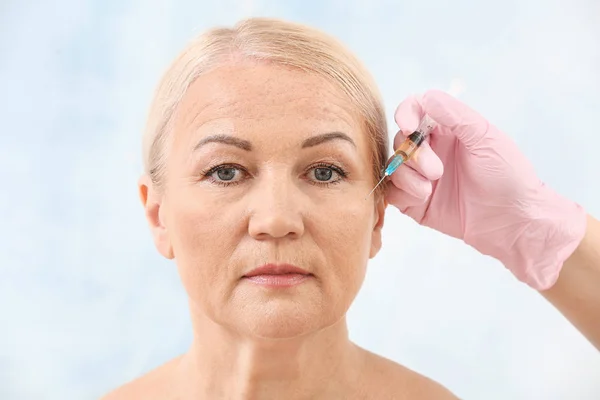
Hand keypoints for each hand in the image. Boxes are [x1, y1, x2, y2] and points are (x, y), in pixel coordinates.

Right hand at [386, 90, 586, 289]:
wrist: (513, 221)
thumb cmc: (508, 176)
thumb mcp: (485, 137)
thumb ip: (454, 115)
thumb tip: (426, 98)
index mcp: (447, 130)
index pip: (415, 110)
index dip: (406, 114)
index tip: (409, 127)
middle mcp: (432, 151)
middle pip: (400, 140)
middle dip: (413, 154)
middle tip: (436, 170)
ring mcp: (422, 178)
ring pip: (394, 166)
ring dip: (408, 176)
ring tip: (430, 188)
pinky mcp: (415, 203)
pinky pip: (392, 192)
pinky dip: (402, 192)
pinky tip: (423, 197)